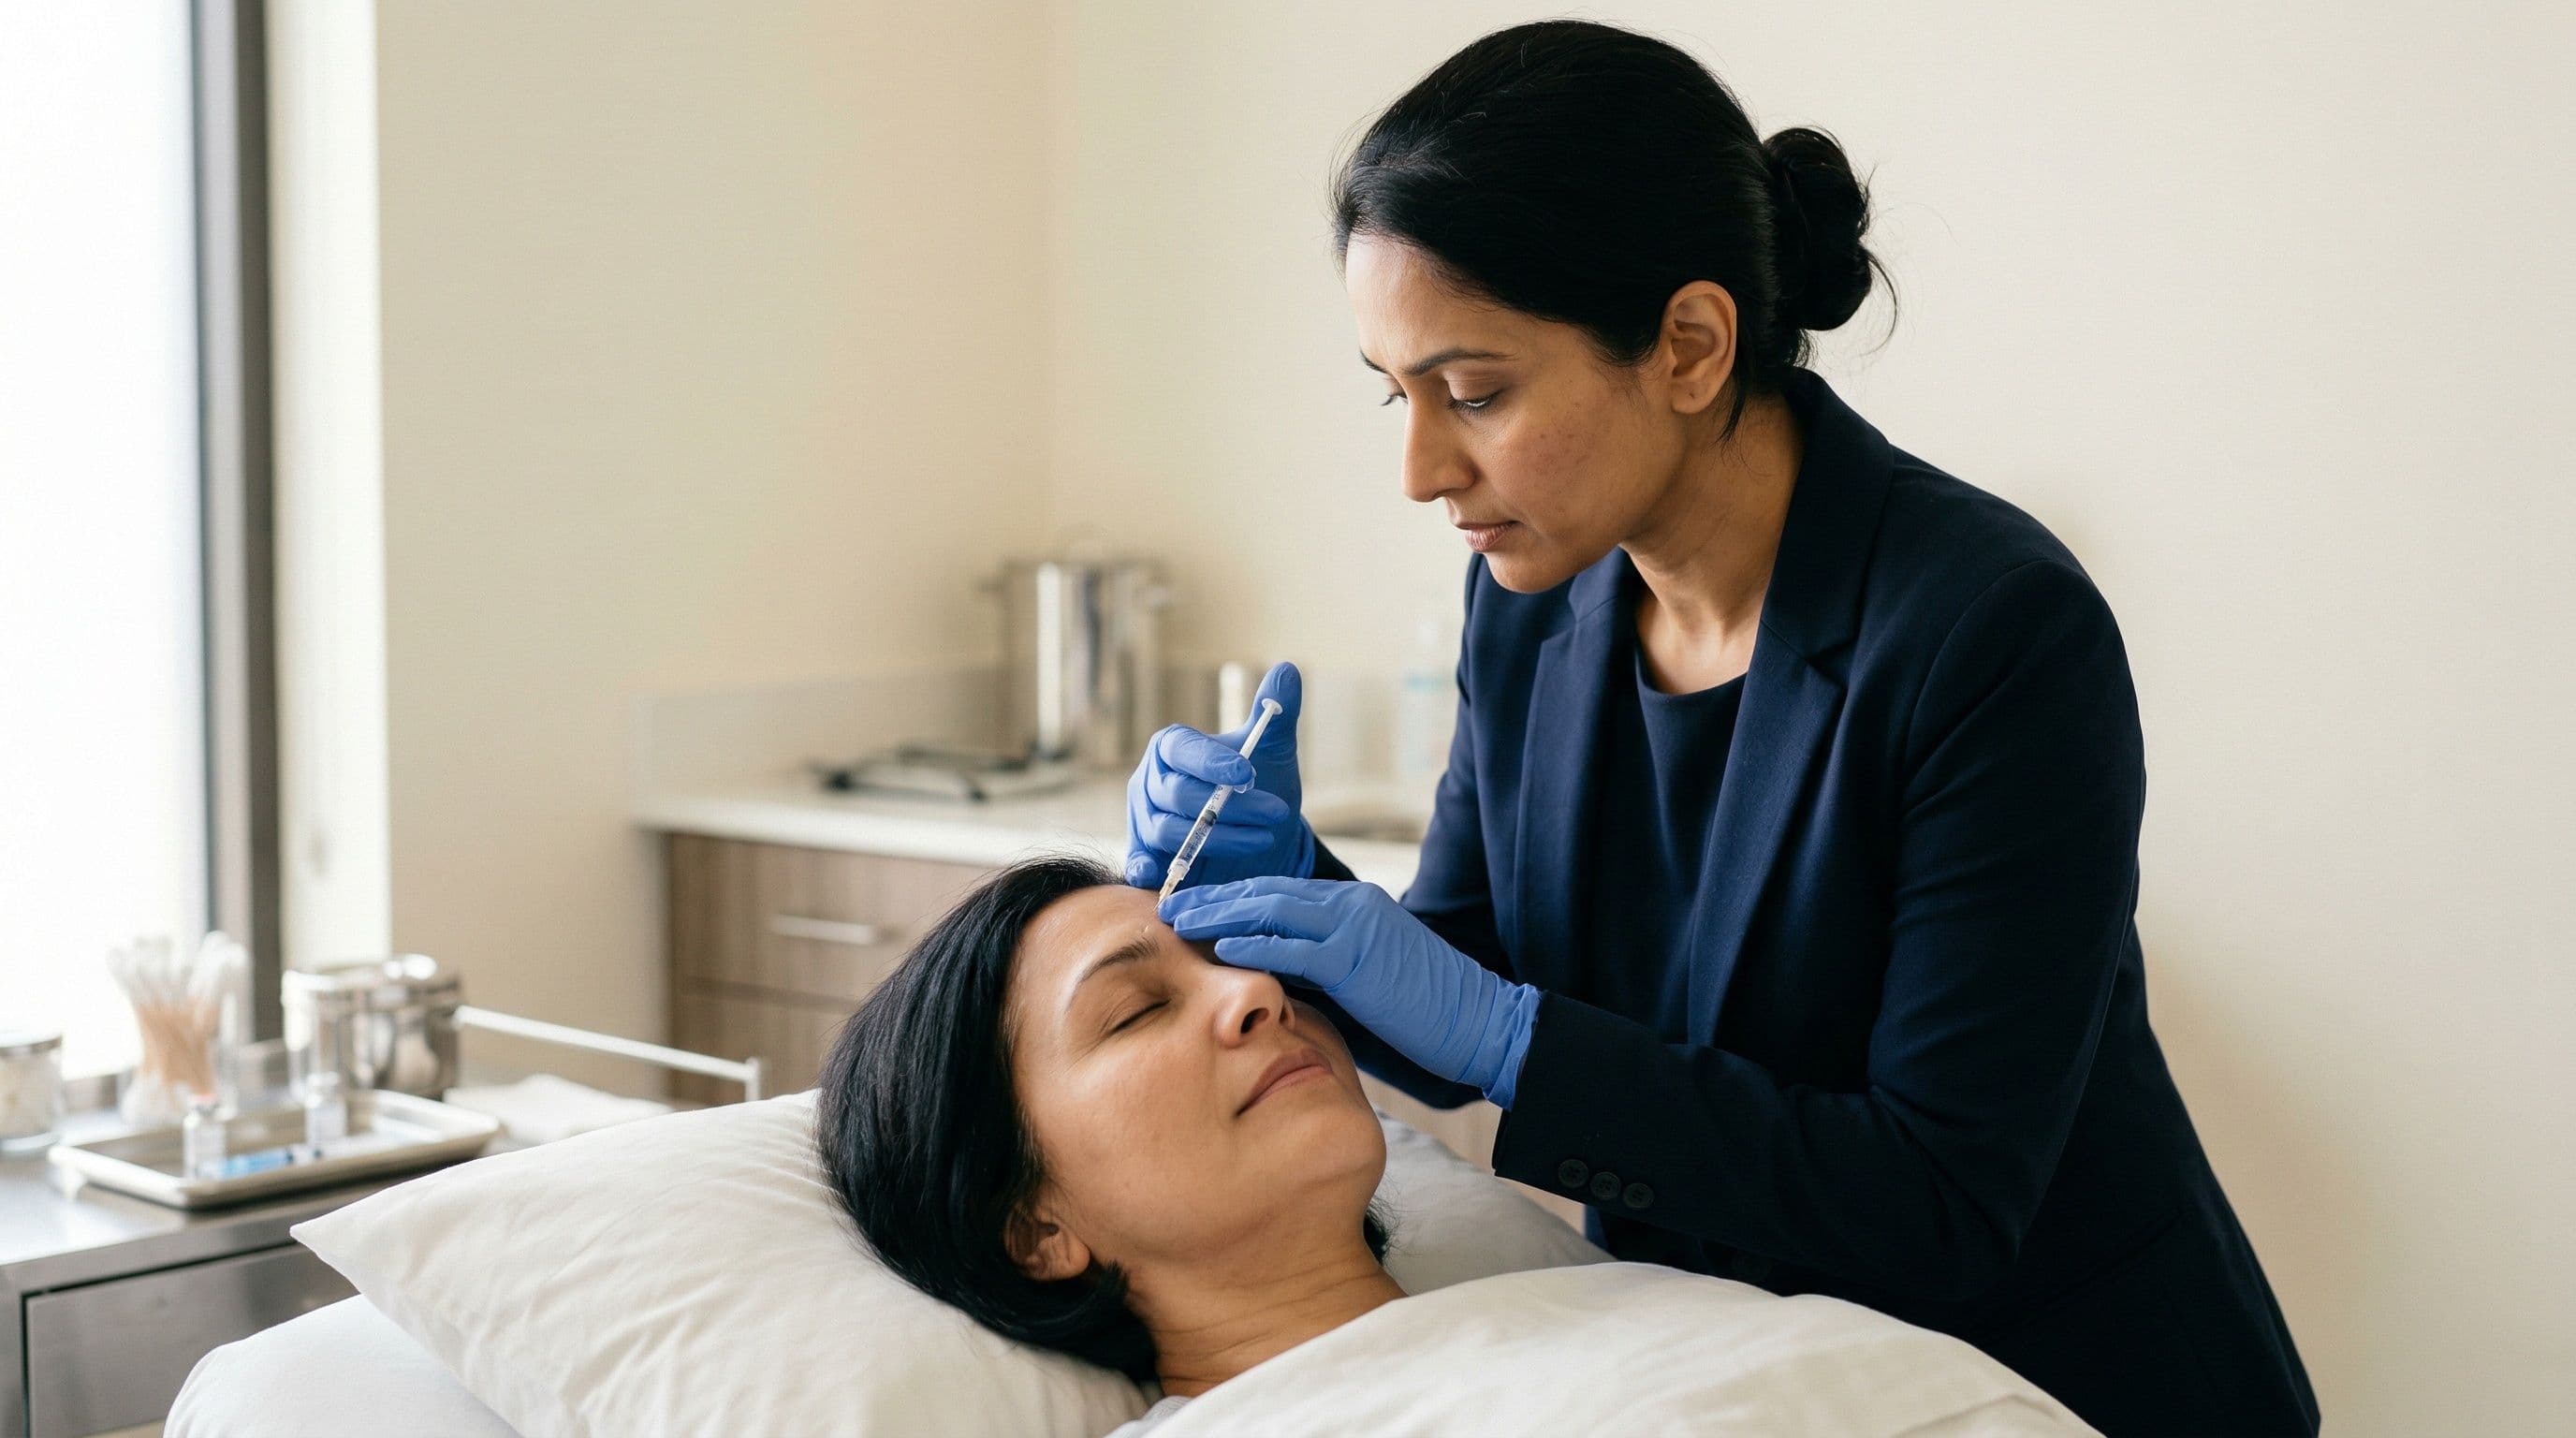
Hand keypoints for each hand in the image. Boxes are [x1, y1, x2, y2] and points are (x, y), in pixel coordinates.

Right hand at [1124, 662, 1315, 890]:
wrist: (1264, 838)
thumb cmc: (1262, 786)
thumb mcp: (1273, 750)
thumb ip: (1276, 712)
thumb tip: (1288, 669)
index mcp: (1172, 747)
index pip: (1182, 749)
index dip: (1211, 761)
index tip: (1247, 773)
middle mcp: (1149, 781)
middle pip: (1177, 794)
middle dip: (1228, 806)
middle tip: (1276, 812)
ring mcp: (1144, 820)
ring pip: (1170, 831)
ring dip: (1220, 837)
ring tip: (1263, 838)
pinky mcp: (1146, 857)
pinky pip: (1141, 864)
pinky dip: (1149, 871)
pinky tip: (1164, 877)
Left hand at [1159, 877, 1536, 1099]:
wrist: (1479, 1022)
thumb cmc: (1422, 1012)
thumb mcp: (1363, 978)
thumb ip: (1319, 967)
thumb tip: (1269, 976)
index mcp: (1352, 905)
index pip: (1277, 891)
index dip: (1230, 897)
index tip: (1190, 906)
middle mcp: (1351, 903)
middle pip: (1266, 890)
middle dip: (1212, 896)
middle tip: (1166, 903)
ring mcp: (1356, 925)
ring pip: (1272, 908)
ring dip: (1220, 912)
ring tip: (1178, 919)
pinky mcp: (1359, 957)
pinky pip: (1295, 946)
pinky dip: (1254, 943)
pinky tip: (1221, 946)